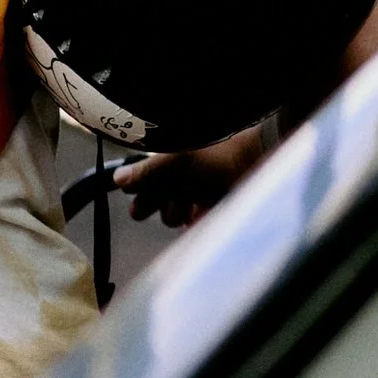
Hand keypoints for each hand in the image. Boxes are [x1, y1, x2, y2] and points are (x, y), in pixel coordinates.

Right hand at [113, 126, 266, 226]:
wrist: (262, 160)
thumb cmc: (220, 153)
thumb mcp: (180, 159)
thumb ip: (147, 170)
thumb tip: (115, 179)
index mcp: (169, 162)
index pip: (142, 179)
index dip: (136, 190)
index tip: (134, 197)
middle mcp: (180, 177)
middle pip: (153, 199)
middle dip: (151, 206)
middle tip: (143, 211)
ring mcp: (196, 193)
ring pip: (173, 215)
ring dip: (175, 214)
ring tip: (186, 209)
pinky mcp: (214, 208)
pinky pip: (195, 224)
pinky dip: (195, 223)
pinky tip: (199, 217)